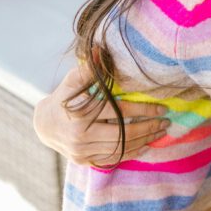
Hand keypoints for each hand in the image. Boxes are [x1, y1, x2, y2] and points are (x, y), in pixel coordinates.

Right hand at [32, 65, 169, 165]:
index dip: (142, 110)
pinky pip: (112, 159)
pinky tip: (146, 146)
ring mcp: (82, 151)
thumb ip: (89, 69)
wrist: (44, 124)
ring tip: (160, 133)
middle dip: (148, 128)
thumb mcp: (72, 80)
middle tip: (166, 123)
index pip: (119, 112)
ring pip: (120, 149)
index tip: (162, 108)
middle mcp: (80, 136)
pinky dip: (131, 153)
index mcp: (80, 114)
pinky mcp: (83, 161)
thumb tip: (100, 49)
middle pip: (122, 134)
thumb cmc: (64, 97)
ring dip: (143, 141)